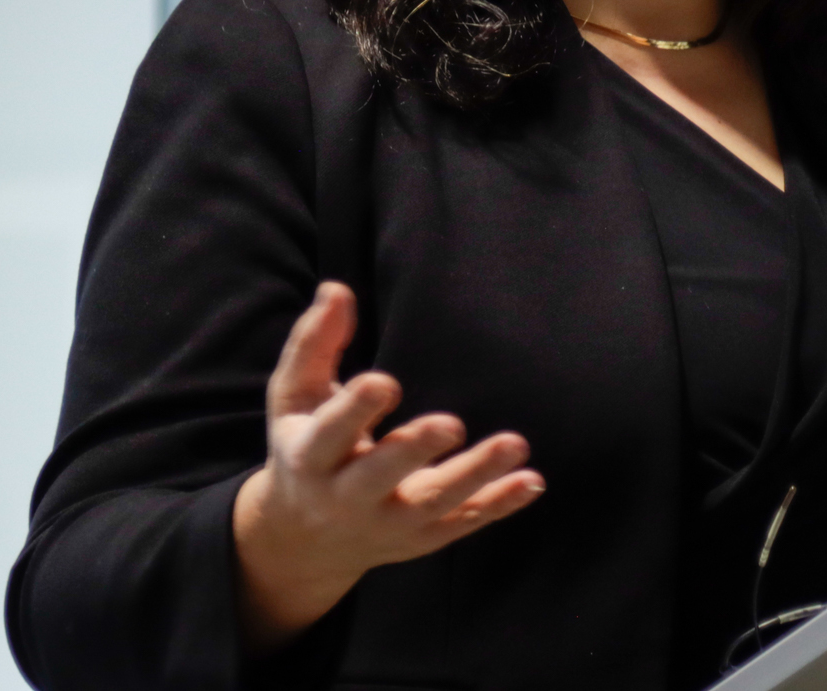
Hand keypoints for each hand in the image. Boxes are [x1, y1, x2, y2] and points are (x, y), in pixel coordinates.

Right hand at [231, 282, 543, 651]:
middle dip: (414, 451)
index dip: (354, 410)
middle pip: (379, 476)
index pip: (329, 433)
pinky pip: (463, 522)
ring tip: (514, 444)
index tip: (384, 382)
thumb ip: (314, 344)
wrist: (305, 537)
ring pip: (432, 502)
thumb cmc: (306, 444)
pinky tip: (531, 480)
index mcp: (310, 457)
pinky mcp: (422, 537)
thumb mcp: (295, 398)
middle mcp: (346, 496)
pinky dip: (498, 504)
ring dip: (474, 476)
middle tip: (451, 424)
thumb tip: (336, 289)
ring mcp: (387, 522)